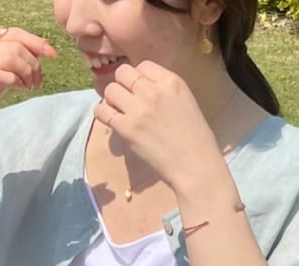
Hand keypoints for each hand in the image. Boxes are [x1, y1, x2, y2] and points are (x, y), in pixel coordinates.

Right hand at [0, 28, 57, 138]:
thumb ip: (14, 59)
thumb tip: (42, 50)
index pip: (13, 33)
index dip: (36, 42)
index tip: (52, 54)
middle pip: (14, 46)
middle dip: (33, 63)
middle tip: (38, 80)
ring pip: (10, 58)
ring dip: (27, 72)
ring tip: (30, 86)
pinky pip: (3, 76)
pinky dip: (17, 81)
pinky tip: (21, 88)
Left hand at [92, 61, 224, 195]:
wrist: (195, 166)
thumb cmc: (195, 139)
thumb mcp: (185, 102)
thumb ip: (165, 91)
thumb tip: (141, 90)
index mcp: (172, 81)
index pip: (143, 65)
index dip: (138, 78)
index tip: (140, 91)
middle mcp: (153, 91)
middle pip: (123, 73)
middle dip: (122, 85)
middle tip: (126, 101)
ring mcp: (138, 109)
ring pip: (110, 90)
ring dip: (111, 99)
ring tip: (118, 111)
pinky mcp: (127, 129)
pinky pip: (103, 112)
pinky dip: (102, 114)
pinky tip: (110, 120)